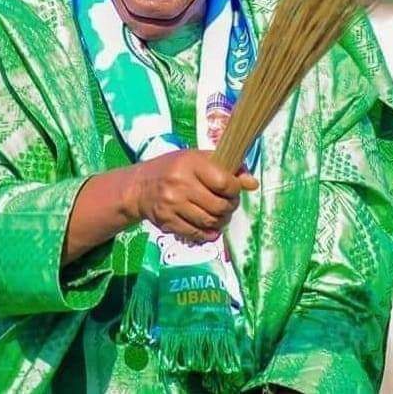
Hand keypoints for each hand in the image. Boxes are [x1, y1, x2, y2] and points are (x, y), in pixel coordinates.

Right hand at [123, 149, 257, 242]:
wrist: (140, 187)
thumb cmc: (174, 169)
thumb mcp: (197, 159)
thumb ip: (226, 168)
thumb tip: (252, 183)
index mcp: (190, 163)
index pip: (224, 182)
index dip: (235, 189)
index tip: (233, 189)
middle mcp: (180, 184)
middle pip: (219, 206)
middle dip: (230, 207)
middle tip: (228, 204)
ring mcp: (172, 205)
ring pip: (210, 222)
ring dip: (221, 222)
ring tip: (219, 215)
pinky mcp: (167, 222)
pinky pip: (197, 234)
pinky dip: (208, 234)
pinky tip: (207, 226)